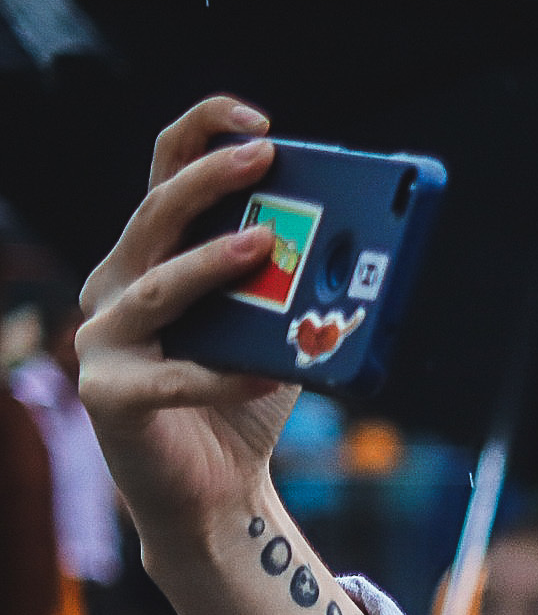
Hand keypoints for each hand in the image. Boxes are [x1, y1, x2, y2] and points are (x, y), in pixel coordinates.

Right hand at [77, 96, 297, 543]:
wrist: (215, 494)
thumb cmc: (242, 401)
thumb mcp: (275, 333)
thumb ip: (297, 291)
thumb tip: (358, 251)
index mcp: (153, 258)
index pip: (163, 175)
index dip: (202, 136)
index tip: (259, 120)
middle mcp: (115, 286)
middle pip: (155, 216)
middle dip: (210, 179)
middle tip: (265, 155)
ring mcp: (103, 340)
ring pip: (157, 287)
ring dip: (211, 262)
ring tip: (265, 244)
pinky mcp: (109, 397)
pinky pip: (174, 378)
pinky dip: (226, 376)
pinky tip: (269, 374)